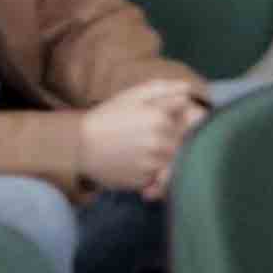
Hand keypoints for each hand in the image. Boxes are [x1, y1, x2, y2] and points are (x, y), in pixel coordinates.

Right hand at [74, 76, 207, 197]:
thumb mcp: (132, 96)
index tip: (179, 120)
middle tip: (151, 137)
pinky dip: (156, 173)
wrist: (80, 146)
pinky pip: (161, 178)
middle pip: (185, 144)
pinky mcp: (145, 182)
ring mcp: (152, 165)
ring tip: (144, 150)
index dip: (188, 121)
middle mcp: (159, 143)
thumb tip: (187, 90)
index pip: (192, 121)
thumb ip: (162, 90)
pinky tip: (138, 163)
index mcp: (159, 119)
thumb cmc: (108, 117)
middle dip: (176, 140)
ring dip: (167, 158)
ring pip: (174, 162)